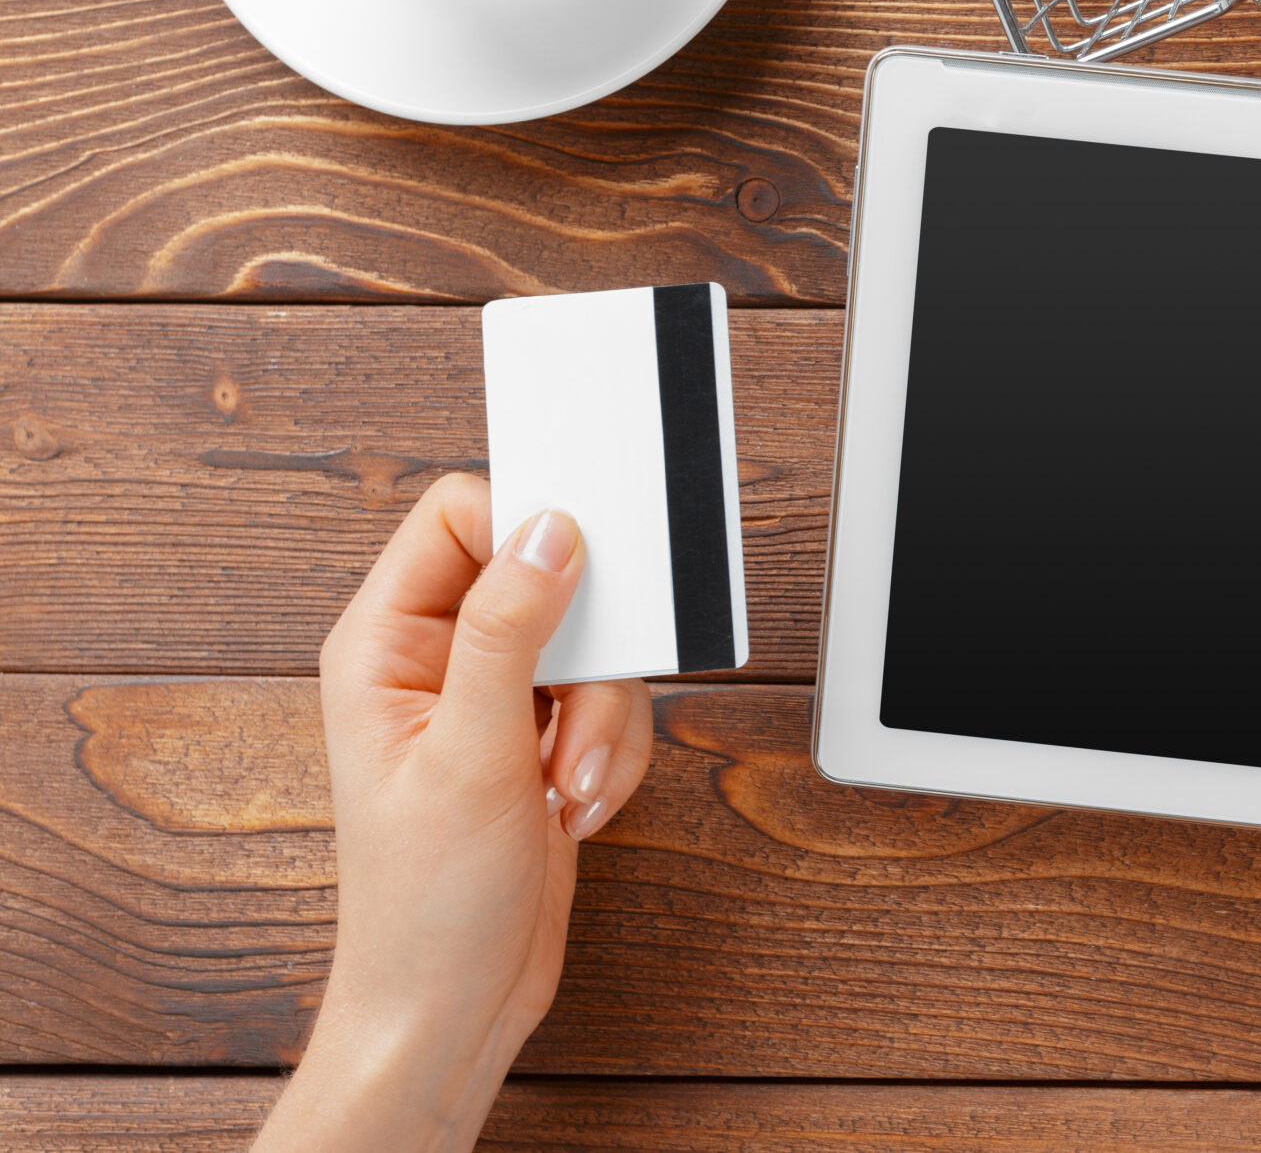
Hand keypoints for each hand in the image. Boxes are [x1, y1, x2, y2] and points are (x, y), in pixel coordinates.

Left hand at [255, 474, 654, 1152]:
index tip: (582, 570)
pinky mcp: (542, 737)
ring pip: (591, 643)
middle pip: (544, 574)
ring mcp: (492, 698)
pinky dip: (615, 752)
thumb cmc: (424, 900)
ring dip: (603, 716)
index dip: (525, 526)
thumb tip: (550, 529)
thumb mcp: (469, 755)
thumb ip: (509, 631)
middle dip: (585, 649)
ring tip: (570, 782)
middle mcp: (435, 657)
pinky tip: (578, 804)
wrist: (454, 1004)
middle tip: (578, 703)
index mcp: (385, 642)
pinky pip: (613, 700)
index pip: (460, 516)